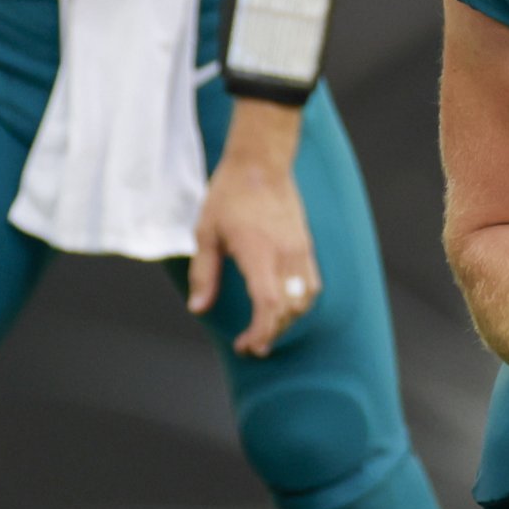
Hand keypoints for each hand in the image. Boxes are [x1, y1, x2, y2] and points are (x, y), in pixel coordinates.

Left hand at [190, 116, 320, 357]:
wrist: (261, 163)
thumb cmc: (229, 195)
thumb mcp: (206, 234)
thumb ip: (204, 274)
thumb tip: (198, 308)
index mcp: (258, 252)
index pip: (268, 304)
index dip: (261, 331)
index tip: (246, 346)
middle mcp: (285, 254)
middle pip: (288, 308)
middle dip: (271, 333)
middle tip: (250, 346)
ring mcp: (300, 250)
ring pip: (304, 300)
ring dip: (287, 320)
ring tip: (266, 330)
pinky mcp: (306, 246)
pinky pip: (311, 285)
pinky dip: (299, 303)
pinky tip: (282, 308)